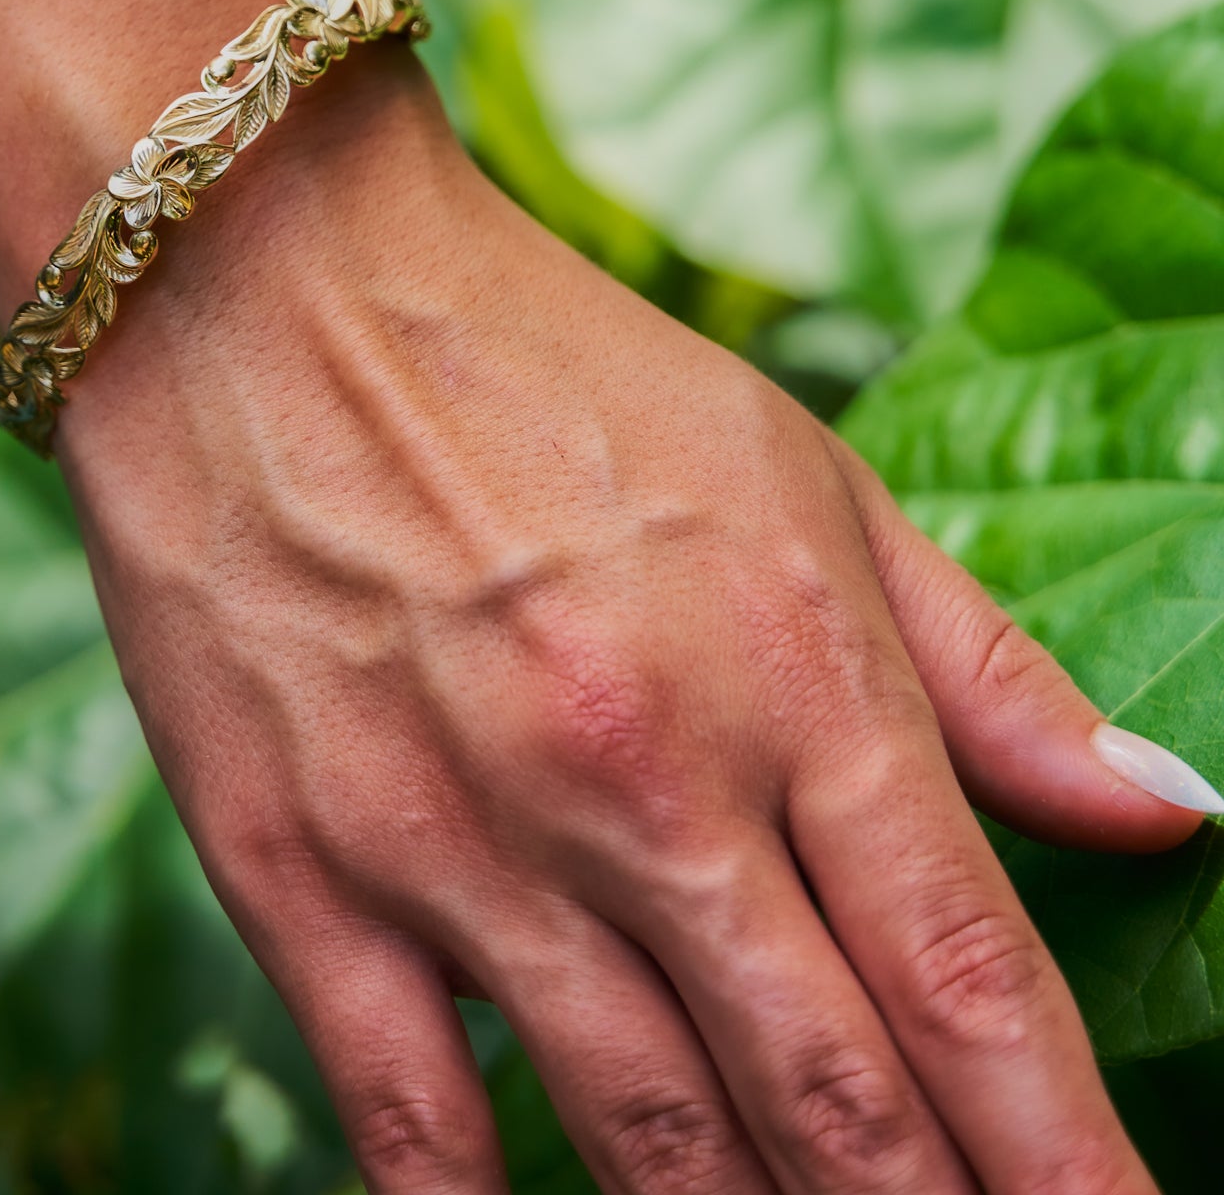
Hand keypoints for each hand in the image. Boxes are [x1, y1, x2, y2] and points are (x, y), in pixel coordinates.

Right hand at [57, 51, 1200, 1194]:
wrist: (259, 285)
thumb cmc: (539, 363)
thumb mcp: (795, 466)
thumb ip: (980, 662)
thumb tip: (1162, 812)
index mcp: (789, 670)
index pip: (978, 985)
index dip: (1074, 1165)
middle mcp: (641, 779)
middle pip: (835, 1108)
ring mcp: (462, 838)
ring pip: (650, 1144)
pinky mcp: (300, 869)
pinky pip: (415, 1126)